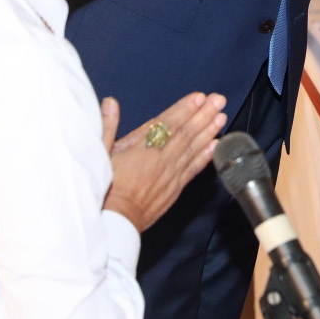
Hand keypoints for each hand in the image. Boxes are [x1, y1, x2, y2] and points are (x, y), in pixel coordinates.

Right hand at [103, 92, 227, 231]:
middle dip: (204, 115)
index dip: (184, 109)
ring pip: (193, 148)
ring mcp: (170, 174)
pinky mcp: (174, 188)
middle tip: (219, 100)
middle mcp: (160, 158)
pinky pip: (193, 168)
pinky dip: (205, 156)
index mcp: (142, 148)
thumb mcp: (99, 153)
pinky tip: (214, 145)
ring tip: (221, 117)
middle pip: (185, 133)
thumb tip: (110, 103)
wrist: (115, 221)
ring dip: (208, 131)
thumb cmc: (105, 188)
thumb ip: (107, 126)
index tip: (199, 97)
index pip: (167, 123)